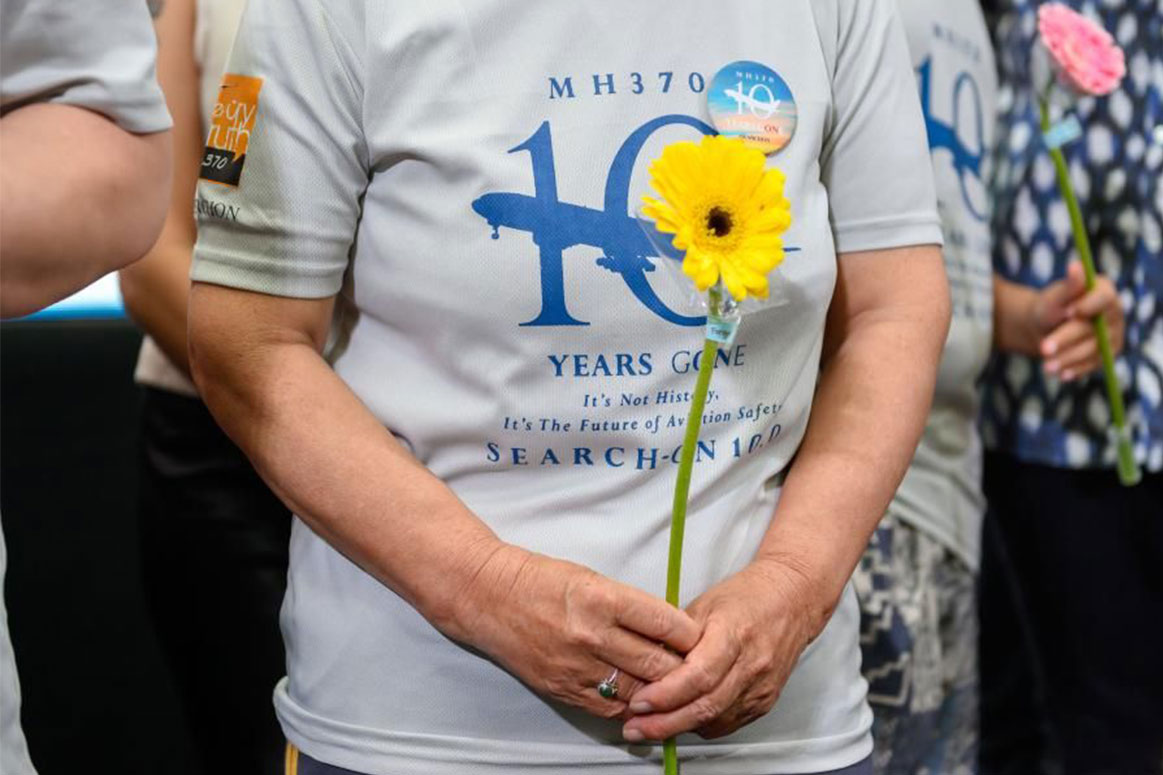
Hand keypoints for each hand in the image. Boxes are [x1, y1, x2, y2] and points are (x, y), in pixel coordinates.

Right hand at [448, 544, 701, 720]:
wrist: (487, 595)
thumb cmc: (541, 579)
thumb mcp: (593, 579)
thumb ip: (631, 606)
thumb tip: (672, 631)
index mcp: (604, 598)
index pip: (668, 625)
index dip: (694, 636)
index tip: (704, 638)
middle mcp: (592, 635)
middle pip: (659, 665)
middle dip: (684, 669)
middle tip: (698, 668)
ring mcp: (576, 666)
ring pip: (639, 692)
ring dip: (660, 691)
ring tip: (673, 686)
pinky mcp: (561, 688)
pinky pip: (610, 709)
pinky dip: (630, 705)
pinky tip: (640, 697)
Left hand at [620, 558, 822, 740]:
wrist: (792, 600)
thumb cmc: (746, 597)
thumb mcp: (703, 604)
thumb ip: (676, 636)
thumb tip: (644, 663)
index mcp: (734, 634)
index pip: (699, 675)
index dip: (666, 694)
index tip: (639, 701)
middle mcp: (752, 665)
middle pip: (706, 705)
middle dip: (665, 722)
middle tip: (634, 727)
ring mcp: (761, 687)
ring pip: (716, 719)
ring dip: (679, 728)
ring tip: (647, 727)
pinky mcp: (765, 701)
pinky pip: (728, 722)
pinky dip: (701, 725)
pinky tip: (679, 722)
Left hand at [1034, 261, 1125, 380]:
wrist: (1044, 329)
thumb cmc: (1049, 308)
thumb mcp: (1053, 297)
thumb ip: (1068, 286)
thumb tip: (1076, 266)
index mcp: (1105, 292)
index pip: (1105, 298)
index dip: (1088, 305)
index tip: (1068, 311)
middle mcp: (1114, 315)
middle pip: (1095, 328)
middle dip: (1067, 339)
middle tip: (1044, 349)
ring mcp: (1113, 336)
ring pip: (1093, 350)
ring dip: (1068, 359)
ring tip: (1046, 366)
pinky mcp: (1106, 355)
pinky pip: (1093, 364)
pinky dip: (1076, 370)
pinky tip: (1061, 375)